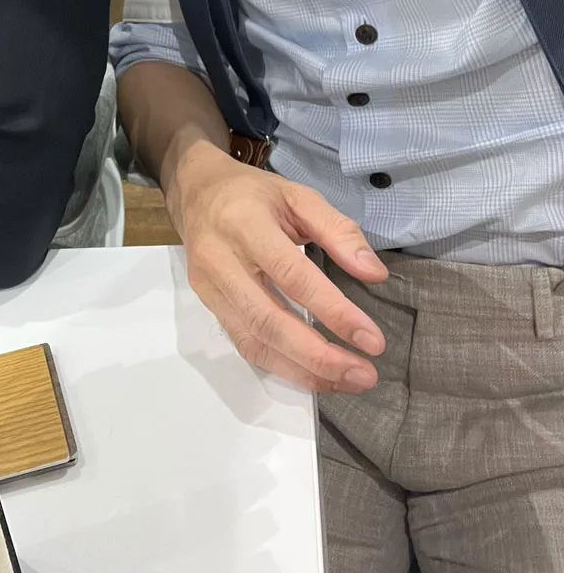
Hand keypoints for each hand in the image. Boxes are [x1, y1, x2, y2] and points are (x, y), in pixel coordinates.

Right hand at [168, 141, 388, 392]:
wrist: (196, 191)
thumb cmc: (253, 194)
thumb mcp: (298, 195)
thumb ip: (338, 230)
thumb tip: (375, 273)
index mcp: (245, 224)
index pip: (292, 276)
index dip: (333, 311)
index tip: (372, 340)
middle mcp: (221, 260)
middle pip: (268, 320)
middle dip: (319, 355)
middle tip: (364, 374)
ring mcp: (209, 287)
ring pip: (254, 341)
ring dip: (303, 370)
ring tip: (347, 381)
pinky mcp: (207, 305)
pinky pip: (244, 344)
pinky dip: (282, 366)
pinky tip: (314, 373)